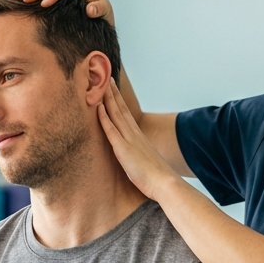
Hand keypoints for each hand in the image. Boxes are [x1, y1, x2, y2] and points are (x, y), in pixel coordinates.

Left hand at [98, 79, 181, 199]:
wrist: (165, 184)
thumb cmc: (157, 179)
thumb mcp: (147, 164)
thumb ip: (140, 158)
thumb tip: (137, 160)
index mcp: (139, 138)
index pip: (127, 115)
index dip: (119, 102)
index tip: (114, 89)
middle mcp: (134, 135)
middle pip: (121, 109)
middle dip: (113, 93)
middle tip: (107, 78)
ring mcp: (129, 140)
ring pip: (116, 114)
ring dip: (108, 99)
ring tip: (101, 84)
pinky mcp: (123, 149)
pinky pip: (111, 129)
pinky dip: (104, 117)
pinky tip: (98, 107)